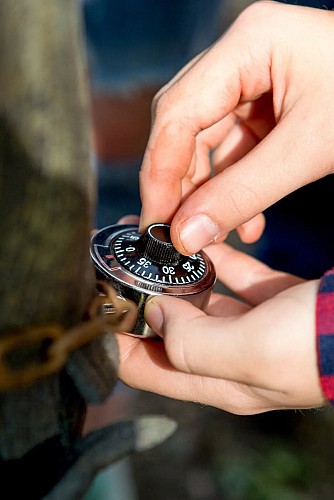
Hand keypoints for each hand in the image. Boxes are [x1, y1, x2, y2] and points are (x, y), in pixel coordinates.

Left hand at [117, 242, 324, 413]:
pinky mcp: (267, 297)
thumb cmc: (316, 346)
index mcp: (216, 380)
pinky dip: (210, 257)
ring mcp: (247, 324)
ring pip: (194, 297)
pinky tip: (193, 236)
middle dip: (136, 294)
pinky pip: (228, 276)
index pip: (142, 368)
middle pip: (163, 328)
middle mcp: (226, 355)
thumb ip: (192, 342)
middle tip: (116, 254)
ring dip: (169, 271)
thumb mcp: (248, 355)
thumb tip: (159, 314)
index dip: (113, 336)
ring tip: (145, 236)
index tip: (95, 296)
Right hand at [139, 1, 333, 253]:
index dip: (160, 172)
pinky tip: (247, 222)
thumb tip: (186, 237)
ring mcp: (251, 77)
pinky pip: (233, 147)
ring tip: (213, 234)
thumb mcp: (310, 151)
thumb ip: (243, 195)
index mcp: (250, 44)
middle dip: (179, 183)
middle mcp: (241, 54)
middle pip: (183, 123)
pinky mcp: (263, 103)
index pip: (178, 111)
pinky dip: (234, 184)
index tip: (156, 221)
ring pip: (205, 139)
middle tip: (175, 232)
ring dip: (208, 191)